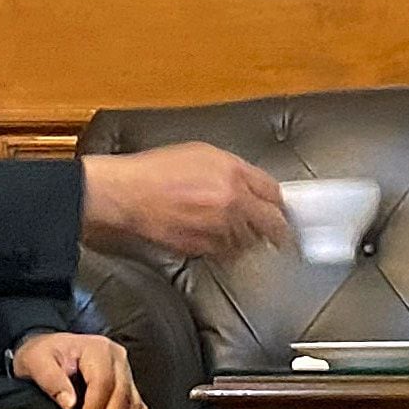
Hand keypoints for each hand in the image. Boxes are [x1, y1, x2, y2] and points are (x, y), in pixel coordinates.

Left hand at [12, 329, 147, 408]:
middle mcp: (118, 360)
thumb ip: (51, 380)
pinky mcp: (128, 388)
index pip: (103, 381)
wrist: (48, 351)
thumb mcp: (36, 362)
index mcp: (98, 349)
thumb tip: (69, 404)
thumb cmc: (42, 355)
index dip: (95, 408)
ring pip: (135, 405)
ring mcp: (126, 374)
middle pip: (123, 395)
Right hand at [80, 143, 289, 261]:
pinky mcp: (202, 248)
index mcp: (233, 173)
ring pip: (249, 242)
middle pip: (272, 224)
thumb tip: (253, 185)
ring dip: (248, 240)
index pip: (274, 193)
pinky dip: (225, 250)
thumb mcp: (200, 154)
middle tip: (279, 234)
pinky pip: (226, 254)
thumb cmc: (155, 171)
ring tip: (237, 234)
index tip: (282, 210)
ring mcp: (218, 228)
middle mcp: (231, 201)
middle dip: (277, 230)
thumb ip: (233, 170)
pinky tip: (215, 240)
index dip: (280, 204)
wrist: (126, 195)